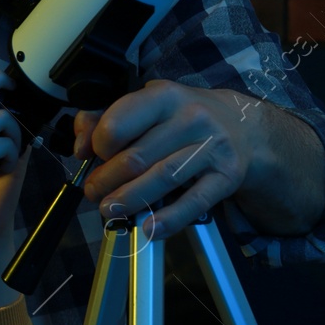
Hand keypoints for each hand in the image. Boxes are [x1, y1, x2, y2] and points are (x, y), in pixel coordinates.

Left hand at [71, 80, 260, 240]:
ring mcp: (211, 148)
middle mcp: (191, 118)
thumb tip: (81, 147)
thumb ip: (105, 117)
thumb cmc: (182, 116)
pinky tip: (149, 229)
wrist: (243, 126)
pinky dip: (169, 219)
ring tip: (109, 210)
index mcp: (164, 96)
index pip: (120, 122)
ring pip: (162, 178)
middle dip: (107, 180)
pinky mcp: (227, 176)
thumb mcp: (147, 104)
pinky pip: (194, 202)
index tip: (94, 157)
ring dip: (130, 200)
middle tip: (94, 192)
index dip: (99, 146)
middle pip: (137, 157)